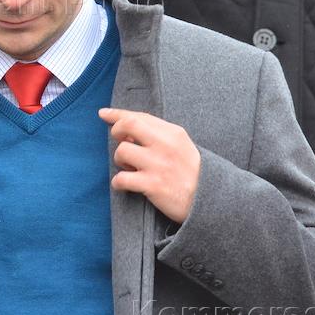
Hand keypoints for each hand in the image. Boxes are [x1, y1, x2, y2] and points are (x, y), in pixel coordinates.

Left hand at [100, 108, 201, 223]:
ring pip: (122, 151)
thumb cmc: (191, 173)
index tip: (104, 114)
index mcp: (173, 133)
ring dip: (120, 160)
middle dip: (116, 131)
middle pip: (128, 125)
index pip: (140, 116)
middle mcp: (165, 145)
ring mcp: (158, 165)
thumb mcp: (182, 146)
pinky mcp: (153, 185)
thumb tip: (128, 129)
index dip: (118, 113)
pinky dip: (118, 182)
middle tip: (120, 141)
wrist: (210, 201)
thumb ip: (159, 135)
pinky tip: (124, 185)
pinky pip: (121, 178)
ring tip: (129, 168)